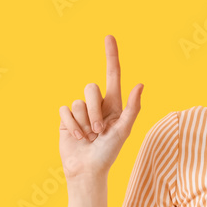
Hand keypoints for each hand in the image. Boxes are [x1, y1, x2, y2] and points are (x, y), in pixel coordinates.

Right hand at [58, 35, 143, 180]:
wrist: (87, 170)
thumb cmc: (108, 153)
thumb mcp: (124, 131)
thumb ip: (133, 108)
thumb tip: (140, 84)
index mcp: (114, 104)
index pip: (113, 75)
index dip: (111, 55)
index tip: (109, 37)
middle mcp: (97, 104)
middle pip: (91, 88)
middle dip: (95, 111)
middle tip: (99, 131)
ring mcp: (80, 110)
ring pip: (78, 101)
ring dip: (84, 122)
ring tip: (89, 137)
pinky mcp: (66, 118)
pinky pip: (65, 109)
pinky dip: (71, 124)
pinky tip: (76, 137)